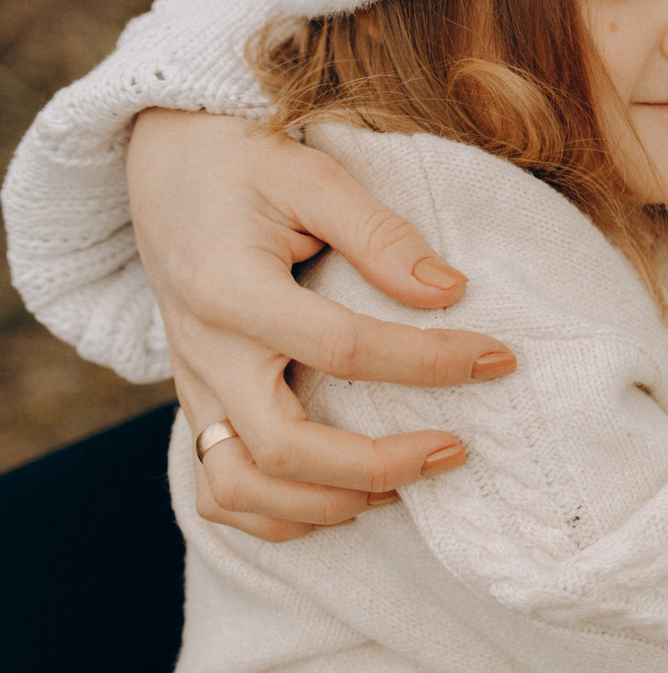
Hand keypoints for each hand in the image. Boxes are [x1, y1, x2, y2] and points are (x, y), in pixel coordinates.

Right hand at [130, 109, 515, 540]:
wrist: (164, 161)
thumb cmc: (242, 159)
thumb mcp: (311, 175)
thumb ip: (379, 233)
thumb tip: (449, 290)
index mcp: (231, 291)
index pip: (343, 350)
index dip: (431, 363)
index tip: (499, 359)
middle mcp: (205, 351)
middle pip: (282, 449)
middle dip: (378, 465)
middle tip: (456, 449)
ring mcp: (196, 384)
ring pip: (240, 487)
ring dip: (327, 502)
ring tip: (404, 483)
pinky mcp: (199, 399)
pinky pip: (220, 488)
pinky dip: (278, 513)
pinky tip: (347, 496)